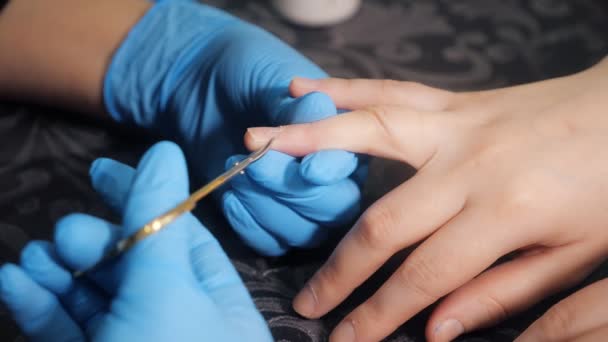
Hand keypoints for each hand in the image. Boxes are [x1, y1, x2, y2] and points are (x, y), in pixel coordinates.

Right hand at [0, 142, 271, 341]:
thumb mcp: (165, 291)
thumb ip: (159, 223)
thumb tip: (164, 152)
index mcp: (216, 305)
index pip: (181, 237)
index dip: (144, 202)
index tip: (104, 174)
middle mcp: (179, 326)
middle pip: (133, 267)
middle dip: (96, 244)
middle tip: (67, 235)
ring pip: (95, 300)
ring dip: (63, 274)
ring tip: (38, 257)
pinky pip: (68, 331)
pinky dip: (42, 306)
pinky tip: (16, 280)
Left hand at [104, 0, 361, 255]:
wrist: (199, 84)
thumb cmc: (241, 70)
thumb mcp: (265, 75)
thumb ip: (292, 102)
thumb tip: (320, 112)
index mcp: (342, 135)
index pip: (350, 167)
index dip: (331, 172)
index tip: (307, 168)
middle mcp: (329, 175)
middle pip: (333, 208)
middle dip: (291, 190)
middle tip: (254, 161)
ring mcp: (299, 201)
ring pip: (303, 231)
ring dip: (267, 207)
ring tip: (235, 171)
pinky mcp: (268, 217)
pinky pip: (271, 242)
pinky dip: (250, 224)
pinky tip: (231, 197)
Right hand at [246, 58, 607, 340]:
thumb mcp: (574, 256)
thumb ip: (501, 293)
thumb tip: (437, 329)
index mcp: (504, 211)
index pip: (423, 278)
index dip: (377, 316)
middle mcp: (467, 165)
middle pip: (382, 222)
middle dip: (339, 270)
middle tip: (306, 301)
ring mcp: (455, 125)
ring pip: (366, 134)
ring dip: (306, 144)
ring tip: (255, 152)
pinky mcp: (452, 102)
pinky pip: (387, 92)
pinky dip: (340, 90)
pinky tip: (302, 89)